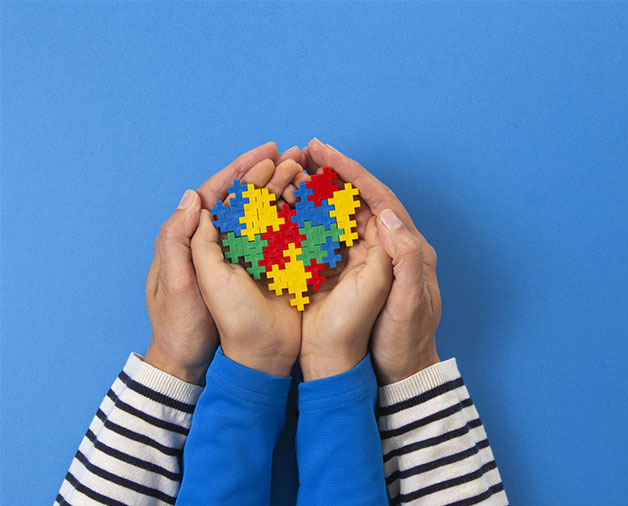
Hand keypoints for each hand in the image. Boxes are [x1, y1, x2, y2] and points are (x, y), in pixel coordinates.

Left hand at [188, 157, 306, 376]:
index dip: (244, 169)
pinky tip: (319, 207)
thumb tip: (194, 198)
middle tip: (299, 155)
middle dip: (272, 173)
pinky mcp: (269, 272)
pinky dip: (301, 219)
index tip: (269, 151)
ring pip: (270, 214)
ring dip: (289, 191)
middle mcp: (224, 243)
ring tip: (311, 174)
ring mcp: (249, 257)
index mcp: (196, 240)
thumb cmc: (187, 327)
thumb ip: (183, 241)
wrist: (213, 363)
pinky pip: (286, 238)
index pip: (219, 194)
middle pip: (248, 198)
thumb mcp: (179, 283)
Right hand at [304, 139, 440, 384]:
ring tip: (292, 171)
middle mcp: (389, 246)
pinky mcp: (352, 275)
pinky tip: (289, 211)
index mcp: (408, 247)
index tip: (323, 151)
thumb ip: (403, 257)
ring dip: (319, 192)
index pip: (378, 197)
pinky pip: (330, 239)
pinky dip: (311, 220)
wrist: (397, 375)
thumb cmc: (404, 340)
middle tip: (304, 150)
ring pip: (342, 215)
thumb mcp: (408, 302)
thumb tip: (384, 214)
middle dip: (333, 173)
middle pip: (359, 199)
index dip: (350, 172)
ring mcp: (369, 260)